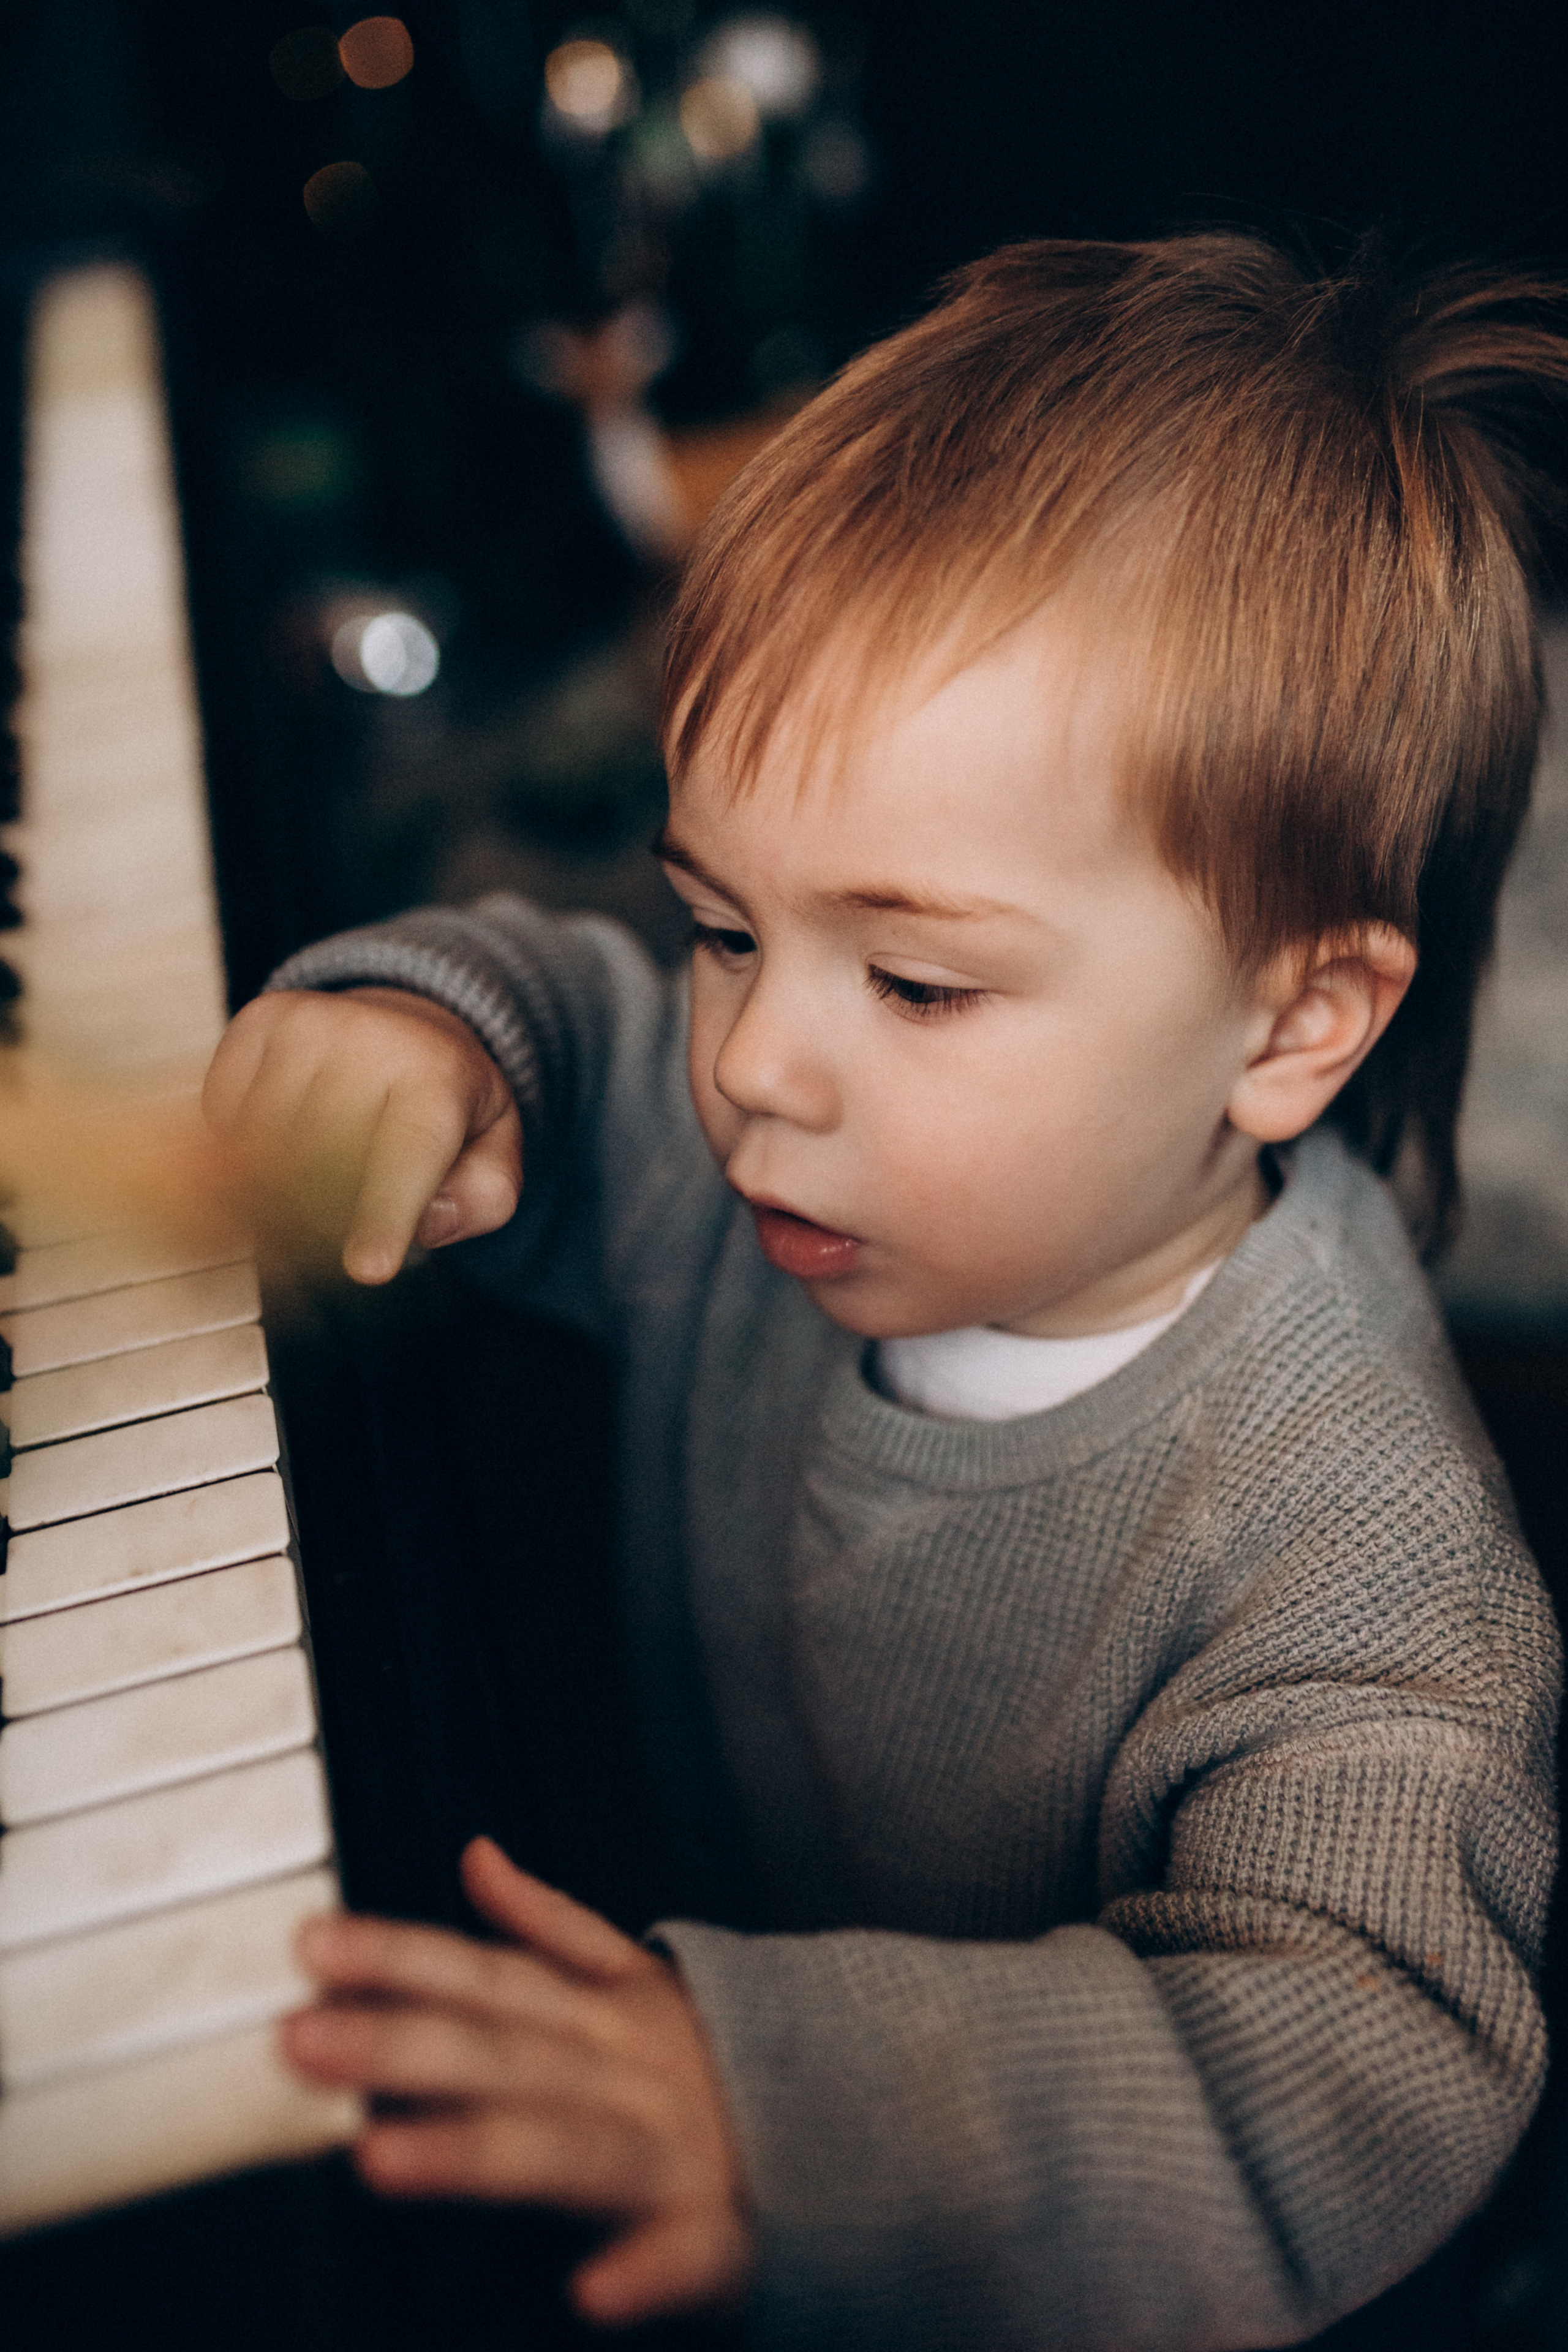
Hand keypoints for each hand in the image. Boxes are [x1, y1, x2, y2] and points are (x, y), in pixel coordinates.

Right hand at [202, 988, 521, 1283]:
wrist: (401, 1024)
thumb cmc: (444, 1098)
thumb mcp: (495, 1146)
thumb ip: (484, 1197)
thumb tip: (427, 1220)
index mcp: (439, 1073)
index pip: (407, 1154)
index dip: (384, 1216)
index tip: (367, 1269)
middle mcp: (369, 1036)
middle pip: (323, 1167)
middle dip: (330, 1212)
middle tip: (350, 1206)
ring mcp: (303, 1024)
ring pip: (265, 1148)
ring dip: (282, 1183)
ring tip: (324, 1164)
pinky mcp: (255, 1022)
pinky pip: (227, 1120)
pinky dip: (249, 1146)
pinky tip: (292, 1127)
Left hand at [282, 1838, 755, 2328]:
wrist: (860, 2125)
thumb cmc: (714, 2067)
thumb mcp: (638, 1981)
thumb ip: (550, 1926)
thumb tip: (476, 1855)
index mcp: (603, 2014)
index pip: (483, 1977)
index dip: (398, 1956)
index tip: (311, 1947)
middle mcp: (627, 2072)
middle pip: (501, 2054)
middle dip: (401, 2042)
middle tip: (300, 2041)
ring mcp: (676, 2153)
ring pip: (567, 2149)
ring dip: (477, 2151)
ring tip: (382, 2157)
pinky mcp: (726, 2239)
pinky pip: (689, 2257)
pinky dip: (647, 2273)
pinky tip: (594, 2293)